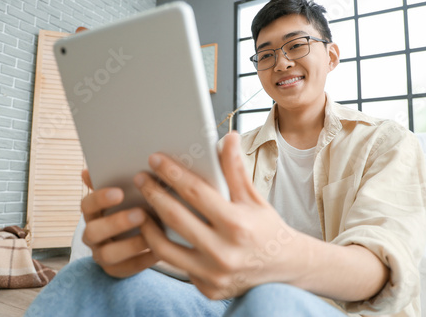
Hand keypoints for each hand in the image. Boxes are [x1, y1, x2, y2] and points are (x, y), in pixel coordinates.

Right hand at [80, 170, 158, 277]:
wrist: (138, 236)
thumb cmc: (135, 205)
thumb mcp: (129, 192)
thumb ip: (118, 179)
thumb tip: (97, 167)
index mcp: (93, 212)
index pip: (87, 204)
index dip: (100, 198)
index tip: (119, 192)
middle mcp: (93, 233)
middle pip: (93, 231)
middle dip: (116, 223)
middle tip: (141, 214)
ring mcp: (102, 254)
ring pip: (107, 254)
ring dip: (129, 244)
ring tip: (151, 235)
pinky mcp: (117, 270)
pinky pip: (127, 268)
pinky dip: (143, 259)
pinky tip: (160, 250)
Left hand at [135, 132, 306, 298]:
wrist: (284, 269)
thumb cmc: (268, 229)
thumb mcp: (255, 199)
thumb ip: (236, 170)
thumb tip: (228, 138)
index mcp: (237, 225)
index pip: (196, 192)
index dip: (173, 173)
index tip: (155, 160)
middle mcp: (224, 252)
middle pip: (175, 217)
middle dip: (153, 194)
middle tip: (141, 178)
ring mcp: (213, 274)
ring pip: (165, 248)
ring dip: (147, 226)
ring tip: (141, 208)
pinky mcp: (207, 288)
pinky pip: (176, 266)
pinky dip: (162, 249)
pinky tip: (156, 233)